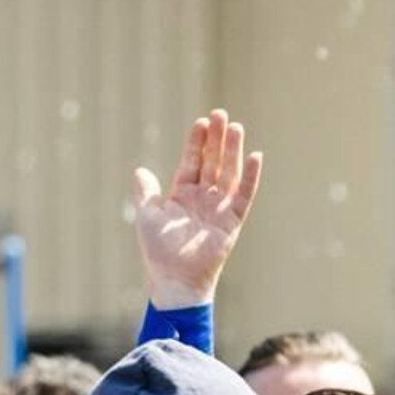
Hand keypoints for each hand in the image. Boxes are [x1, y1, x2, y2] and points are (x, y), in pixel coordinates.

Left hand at [131, 110, 262, 310]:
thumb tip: (139, 170)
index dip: (197, 142)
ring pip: (229, 173)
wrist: (176, 280)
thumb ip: (145, 193)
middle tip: (220, 115)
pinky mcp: (233, 221)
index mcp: (182, 194)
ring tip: (235, 127)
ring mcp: (219, 208)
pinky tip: (255, 156)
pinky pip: (244, 195)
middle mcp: (203, 197)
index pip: (192, 161)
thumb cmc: (159, 252)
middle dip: (216, 139)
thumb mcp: (147, 218)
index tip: (201, 122)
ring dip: (233, 151)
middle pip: (213, 161)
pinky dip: (251, 177)